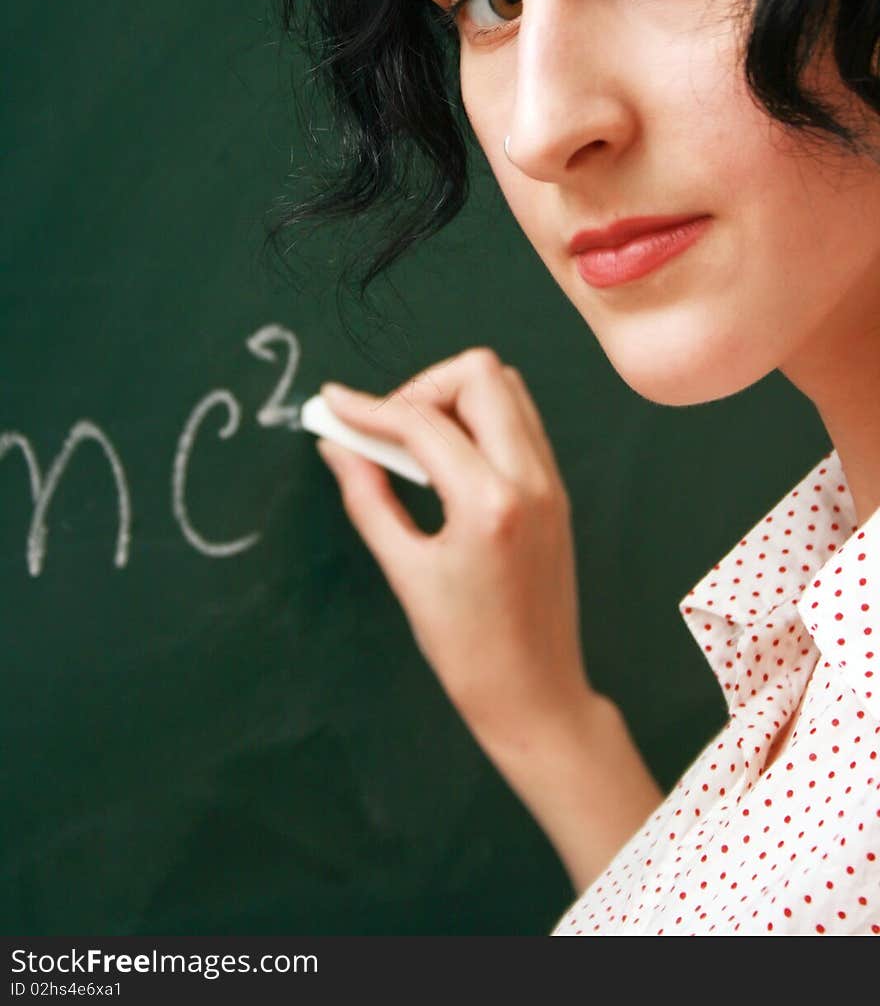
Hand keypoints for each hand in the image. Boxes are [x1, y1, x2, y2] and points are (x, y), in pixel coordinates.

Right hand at [315, 347, 592, 748]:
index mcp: (491, 504)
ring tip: (411, 444)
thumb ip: (367, 497)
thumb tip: (337, 446)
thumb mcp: (406, 573)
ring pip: (506, 389)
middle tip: (383, 428)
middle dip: (421, 387)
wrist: (537, 695)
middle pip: (480, 375)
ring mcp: (551, 483)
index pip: (423, 422)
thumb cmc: (470, 651)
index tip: (333, 405)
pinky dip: (478, 421)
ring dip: (453, 398)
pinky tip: (444, 460)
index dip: (369, 408)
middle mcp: (531, 480)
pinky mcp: (556, 492)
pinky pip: (519, 423)